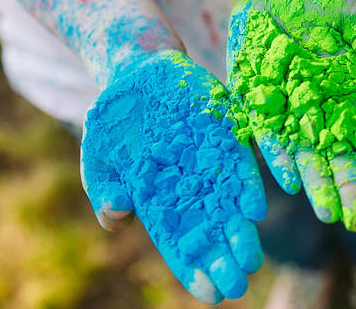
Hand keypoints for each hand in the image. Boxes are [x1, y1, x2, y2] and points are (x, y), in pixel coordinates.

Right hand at [81, 51, 266, 303]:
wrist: (137, 70)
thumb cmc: (116, 121)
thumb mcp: (100, 153)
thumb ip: (104, 185)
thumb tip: (115, 215)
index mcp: (160, 200)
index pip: (180, 242)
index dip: (194, 269)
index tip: (211, 295)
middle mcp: (191, 186)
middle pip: (211, 230)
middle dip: (224, 258)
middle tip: (239, 284)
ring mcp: (210, 161)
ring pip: (230, 204)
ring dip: (241, 231)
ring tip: (252, 258)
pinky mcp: (225, 133)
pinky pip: (239, 163)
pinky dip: (247, 185)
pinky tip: (255, 209)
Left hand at [227, 0, 355, 230]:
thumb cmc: (321, 1)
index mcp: (354, 94)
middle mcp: (323, 110)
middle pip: (339, 157)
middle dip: (349, 189)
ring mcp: (289, 112)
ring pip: (306, 157)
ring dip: (317, 186)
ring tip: (327, 214)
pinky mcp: (257, 106)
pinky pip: (268, 138)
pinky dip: (279, 159)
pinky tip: (290, 182)